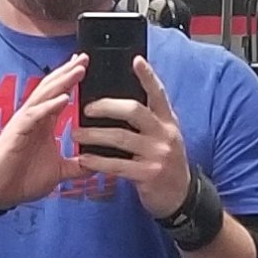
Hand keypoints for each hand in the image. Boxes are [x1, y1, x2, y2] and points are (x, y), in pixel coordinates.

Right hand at [0, 55, 85, 208]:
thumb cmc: (22, 180)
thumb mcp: (58, 172)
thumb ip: (76, 166)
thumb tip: (96, 166)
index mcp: (43, 124)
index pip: (58, 95)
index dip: (70, 80)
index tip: (84, 66)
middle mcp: (33, 118)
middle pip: (52, 89)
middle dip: (68, 72)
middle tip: (84, 57)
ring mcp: (24, 123)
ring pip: (44, 96)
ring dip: (62, 82)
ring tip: (78, 69)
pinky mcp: (17, 132)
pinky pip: (35, 115)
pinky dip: (49, 106)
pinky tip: (64, 97)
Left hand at [77, 54, 192, 220]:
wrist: (181, 198)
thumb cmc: (165, 164)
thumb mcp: (164, 137)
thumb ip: (149, 121)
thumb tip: (118, 105)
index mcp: (168, 121)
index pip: (158, 93)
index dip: (148, 76)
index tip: (135, 60)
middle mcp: (165, 134)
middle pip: (135, 111)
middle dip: (107, 106)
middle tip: (86, 108)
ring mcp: (158, 155)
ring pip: (121, 138)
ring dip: (94, 135)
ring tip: (76, 133)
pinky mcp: (148, 175)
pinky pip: (117, 165)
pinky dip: (98, 161)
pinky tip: (84, 159)